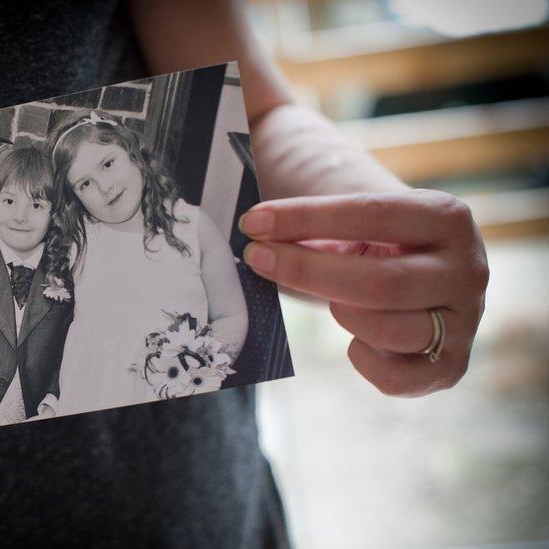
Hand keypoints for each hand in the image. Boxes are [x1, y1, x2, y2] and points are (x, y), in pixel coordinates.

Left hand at [239, 189, 488, 396]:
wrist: (421, 272)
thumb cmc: (374, 241)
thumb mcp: (354, 219)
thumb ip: (313, 221)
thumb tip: (255, 232)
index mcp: (445, 217)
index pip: (371, 215)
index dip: (306, 218)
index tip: (253, 223)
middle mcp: (467, 268)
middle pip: (381, 281)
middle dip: (307, 271)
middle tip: (258, 258)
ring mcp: (466, 321)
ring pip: (392, 330)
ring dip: (343, 314)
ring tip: (329, 301)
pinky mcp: (452, 365)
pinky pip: (399, 377)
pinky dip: (364, 360)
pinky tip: (354, 340)